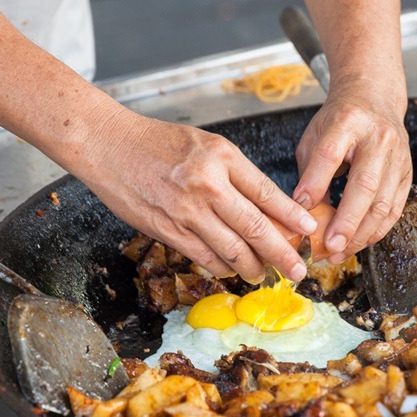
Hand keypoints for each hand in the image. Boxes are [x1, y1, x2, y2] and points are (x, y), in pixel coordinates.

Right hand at [82, 113, 316, 283]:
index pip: (267, 192)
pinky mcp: (167, 229)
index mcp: (222, 156)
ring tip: (264, 274)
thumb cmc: (157, 142)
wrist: (108, 144)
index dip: (291, 216)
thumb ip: (233, 173)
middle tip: (297, 270)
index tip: (308, 230)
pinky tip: (231, 270)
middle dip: (282, 253)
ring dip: (252, 267)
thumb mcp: (205, 144)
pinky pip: (203, 256)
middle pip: (256, 227)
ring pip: (232, 248)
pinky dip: (221, 267)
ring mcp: (186, 209)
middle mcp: (208, 183)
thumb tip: (265, 207)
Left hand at [292, 80, 410, 262]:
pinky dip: (376, 231)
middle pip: (365, 184)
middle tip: (329, 246)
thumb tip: (302, 213)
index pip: (330, 153)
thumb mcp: (315, 136)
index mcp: (348, 121)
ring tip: (339, 253)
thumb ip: (309, 172)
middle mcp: (378, 138)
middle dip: (346, 220)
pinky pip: (394, 209)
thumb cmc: (339, 121)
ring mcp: (398, 156)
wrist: (374, 99)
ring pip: (383, 202)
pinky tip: (358, 244)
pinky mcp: (407, 173)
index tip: (299, 210)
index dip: (315, 183)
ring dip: (361, 234)